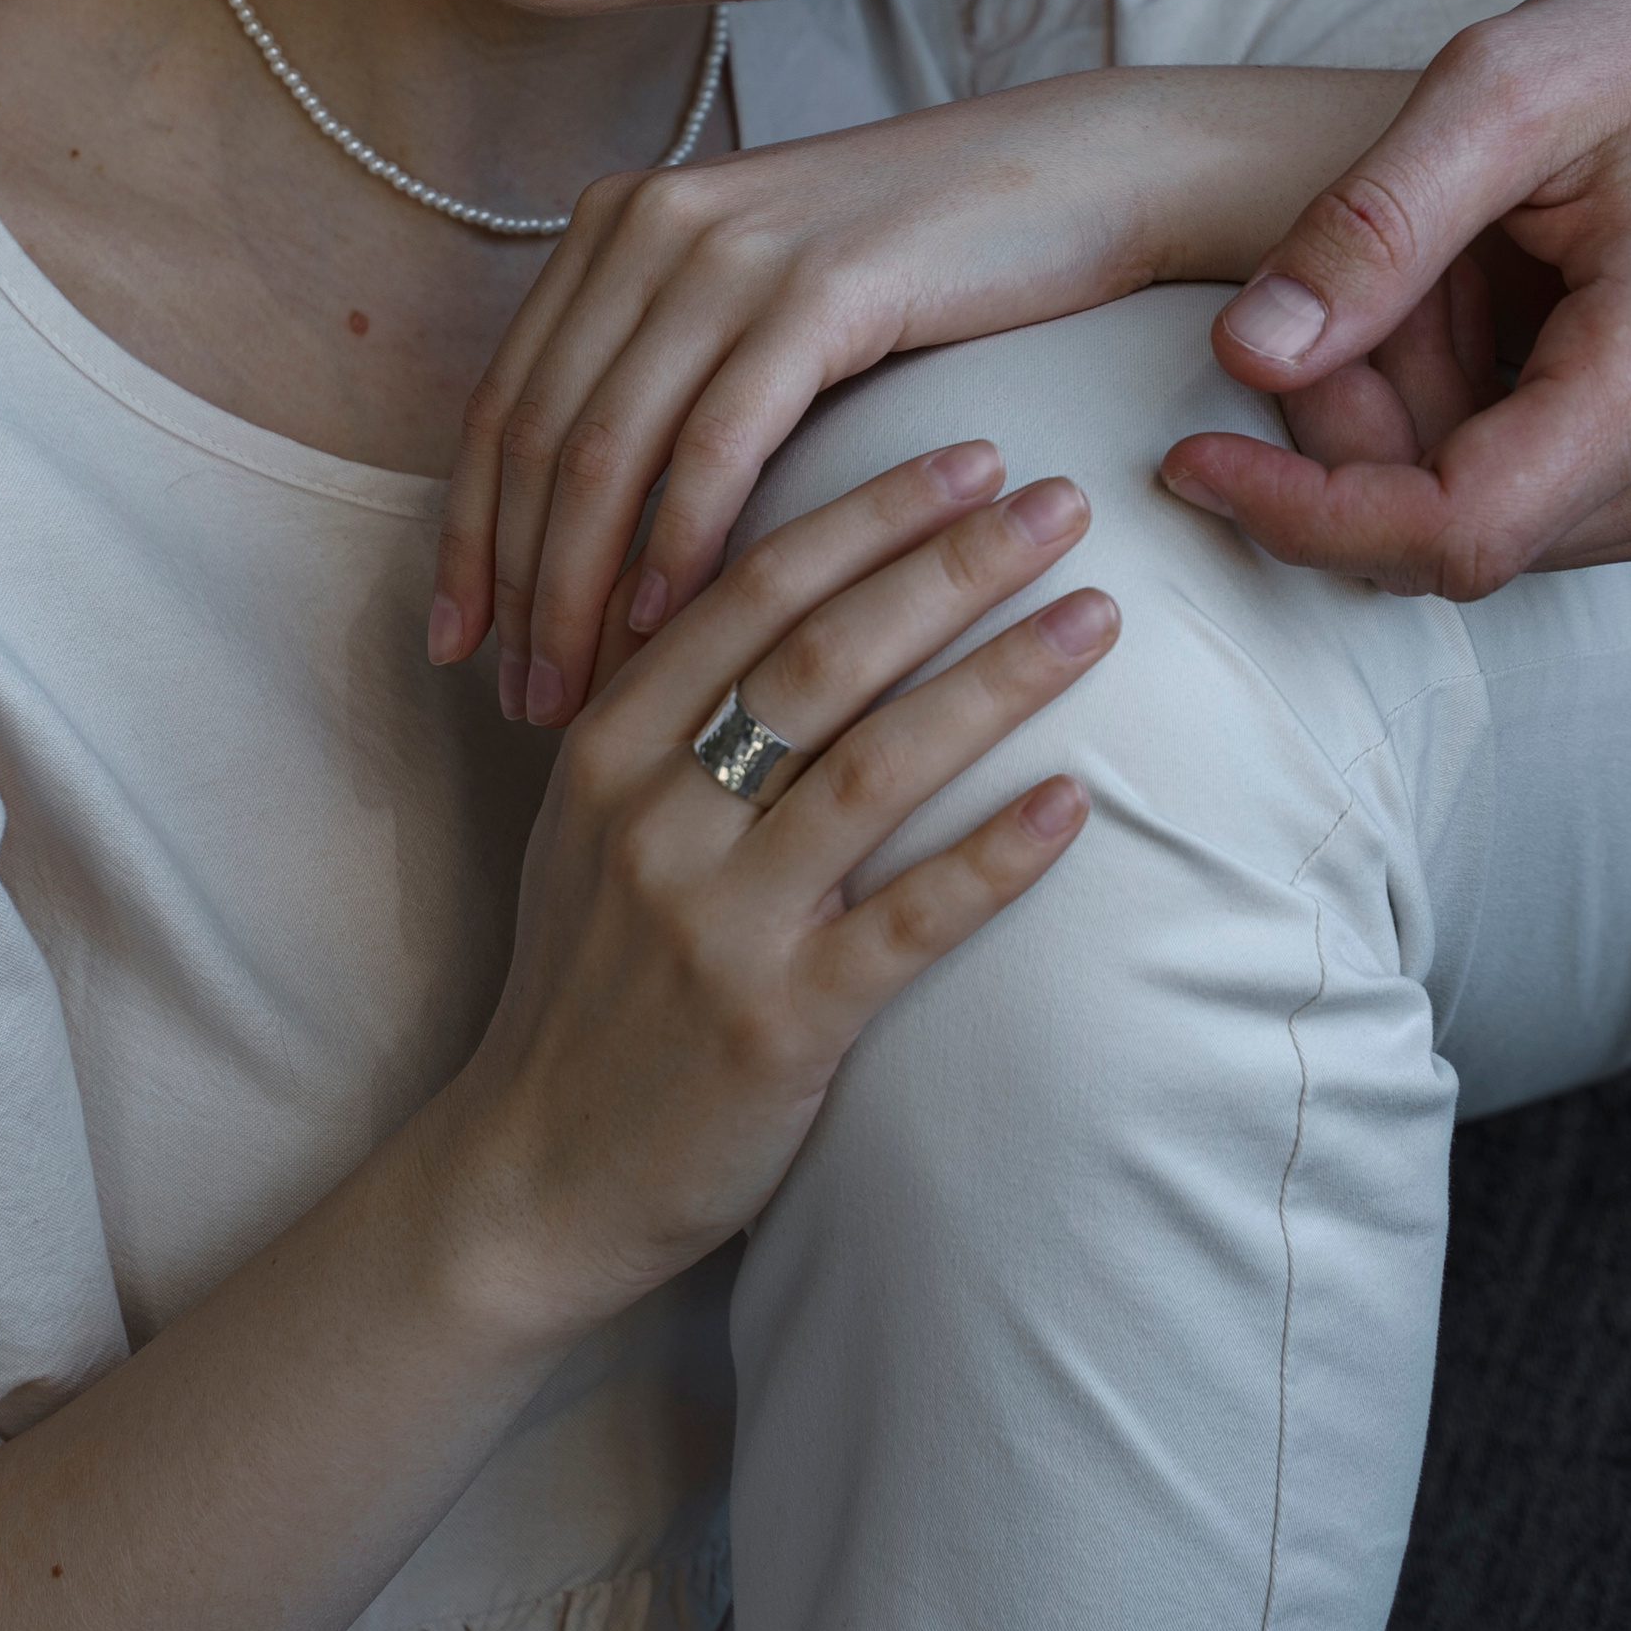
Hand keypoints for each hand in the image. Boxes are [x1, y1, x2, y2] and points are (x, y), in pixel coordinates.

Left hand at [428, 67, 1403, 725]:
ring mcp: (728, 247)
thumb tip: (587, 527)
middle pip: (536, 435)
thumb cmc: (927, 264)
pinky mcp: (815, 287)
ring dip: (580, 590)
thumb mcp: (764, 302)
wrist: (1076, 178)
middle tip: (513, 702)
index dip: (467, 533)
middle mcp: (650, 221)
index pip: (504, 400)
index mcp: (621, 221)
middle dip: (514, 584)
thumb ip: (672, 373)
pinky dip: (678, 545)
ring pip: (608, 448)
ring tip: (578, 695)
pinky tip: (673, 631)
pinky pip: (716, 441)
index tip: (452, 645)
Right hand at [446, 438, 1111, 1323]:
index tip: (974, 456)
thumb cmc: (586, 979)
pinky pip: (905, 923)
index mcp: (608, 743)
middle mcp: (655, 814)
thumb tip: (794, 585)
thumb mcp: (589, 822)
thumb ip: (670, 709)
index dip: (873, 513)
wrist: (533, 1175)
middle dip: (953, 563)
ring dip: (997, 680)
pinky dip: (992, 858)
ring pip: (875, 767)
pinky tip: (1070, 803)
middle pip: (825, 653)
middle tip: (1061, 499)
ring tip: (1096, 617)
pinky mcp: (777, 1024)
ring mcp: (714, 921)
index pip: (755, 588)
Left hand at [1171, 0, 1630, 595]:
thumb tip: (1247, 354)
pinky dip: (1463, 405)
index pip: (1449, 534)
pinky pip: (1532, 491)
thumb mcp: (1507, 87)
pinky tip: (1485, 292)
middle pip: (1450, 530)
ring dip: (1409, 405)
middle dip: (1350, 422)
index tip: (1185, 454)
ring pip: (1481, 515)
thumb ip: (1371, 227)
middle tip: (1346, 272)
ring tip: (1445, 255)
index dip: (1298, 512)